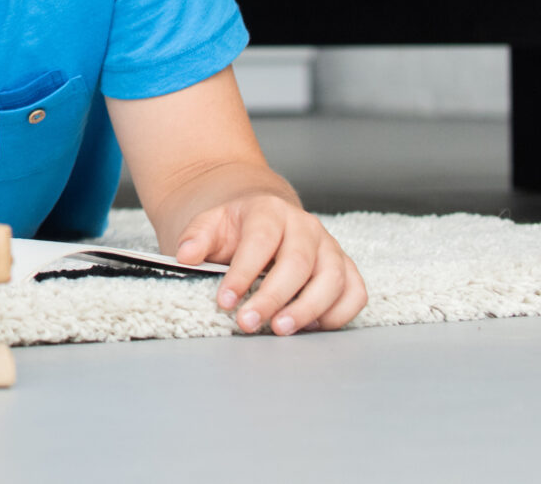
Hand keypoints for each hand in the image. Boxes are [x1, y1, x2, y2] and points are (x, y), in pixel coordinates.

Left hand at [176, 192, 366, 334]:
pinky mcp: (346, 268)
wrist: (264, 219)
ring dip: (308, 309)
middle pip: (298, 263)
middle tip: (249, 323)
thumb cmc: (237, 228)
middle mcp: (306, 227)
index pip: (260, 241)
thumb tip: (185, 256)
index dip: (243, 273)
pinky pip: (355, 292)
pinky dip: (339, 312)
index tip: (225, 300)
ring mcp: (330, 247)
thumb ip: (196, 238)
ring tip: (280, 329)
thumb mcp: (210, 225)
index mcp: (270, 211)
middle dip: (273, 297)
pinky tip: (312, 326)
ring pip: (333, 279)